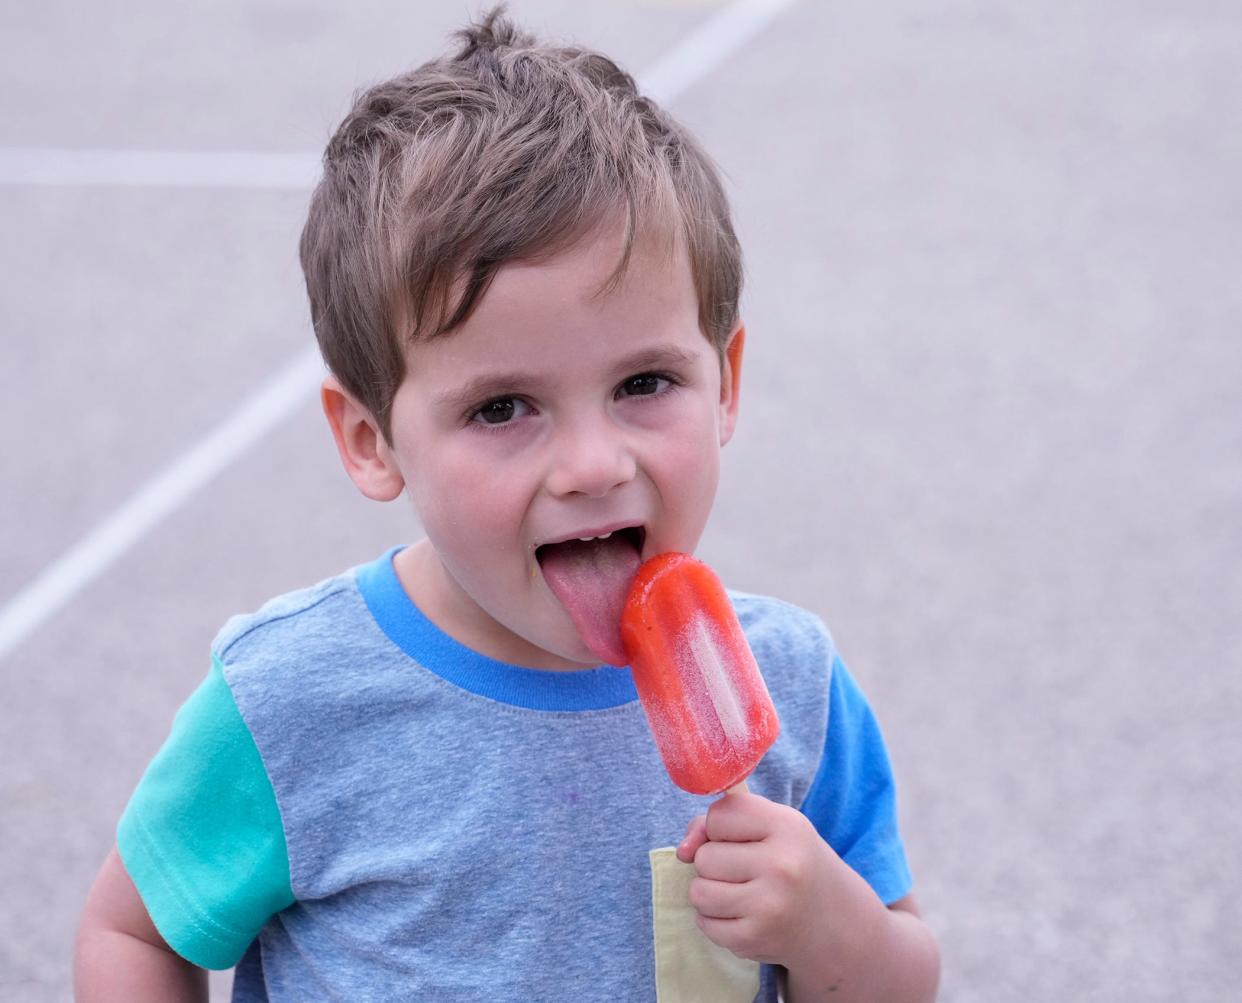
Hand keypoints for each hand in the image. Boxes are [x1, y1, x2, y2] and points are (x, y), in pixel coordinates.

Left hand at [676, 788, 886, 976]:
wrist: (831, 920)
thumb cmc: (790, 861)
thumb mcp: (768, 826)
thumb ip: (719, 822)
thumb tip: (683, 851)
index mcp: (787, 827)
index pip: (719, 815)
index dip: (722, 827)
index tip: (745, 837)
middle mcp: (782, 866)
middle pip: (705, 856)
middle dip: (715, 862)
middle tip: (745, 869)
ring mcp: (769, 906)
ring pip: (698, 891)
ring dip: (710, 891)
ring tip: (738, 891)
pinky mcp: (755, 939)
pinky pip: (705, 923)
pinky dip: (715, 919)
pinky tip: (741, 914)